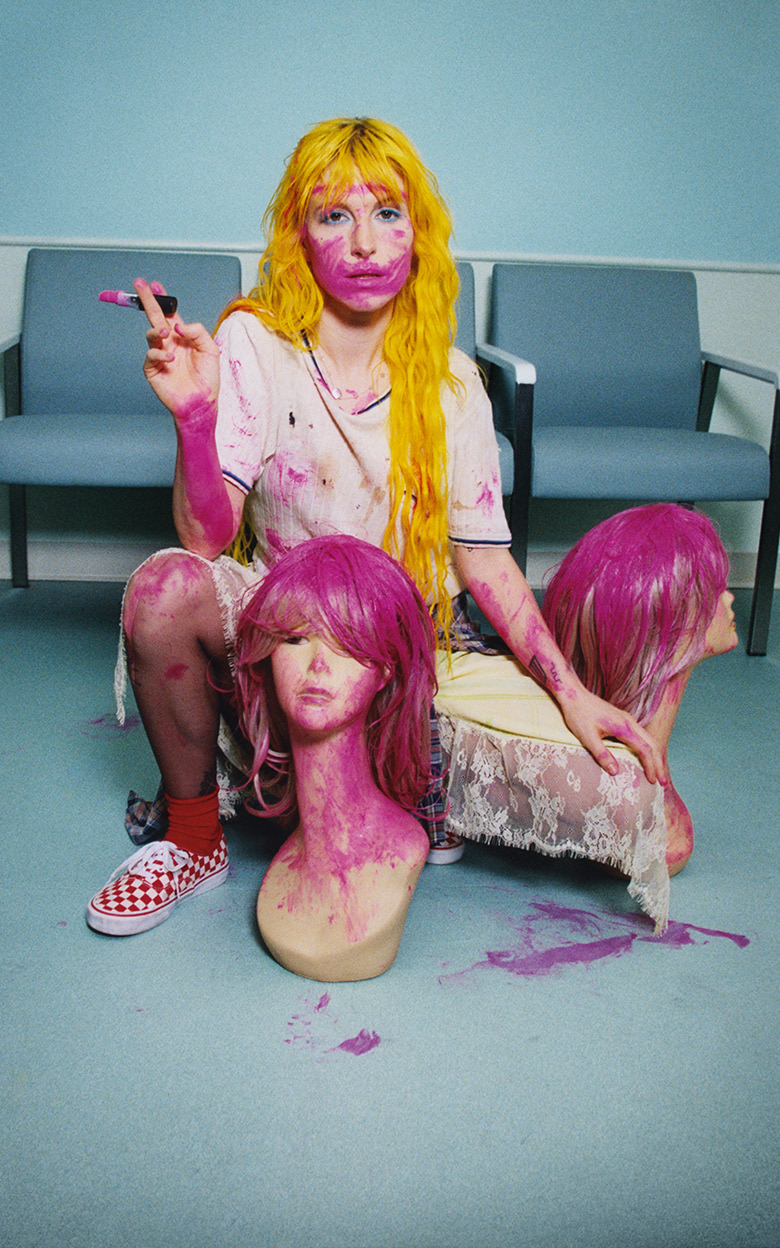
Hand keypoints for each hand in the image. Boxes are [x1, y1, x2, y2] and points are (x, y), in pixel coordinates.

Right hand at [135, 278, 219, 422]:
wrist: (201, 403)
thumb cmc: (207, 378)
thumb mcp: (210, 350)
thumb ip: (197, 332)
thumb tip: (178, 324)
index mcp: (182, 337)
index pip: (170, 314)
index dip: (163, 299)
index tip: (155, 285)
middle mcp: (169, 343)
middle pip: (155, 317)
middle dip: (148, 300)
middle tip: (140, 284)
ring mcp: (160, 355)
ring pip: (151, 334)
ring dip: (156, 329)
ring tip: (166, 332)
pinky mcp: (153, 369)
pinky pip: (151, 355)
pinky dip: (160, 354)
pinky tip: (171, 359)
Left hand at [559, 685, 666, 785]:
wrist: (574, 695)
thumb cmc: (578, 715)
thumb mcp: (587, 737)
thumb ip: (602, 754)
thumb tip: (615, 772)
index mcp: (623, 727)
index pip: (644, 749)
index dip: (650, 766)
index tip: (653, 781)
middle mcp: (629, 722)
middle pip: (652, 744)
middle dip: (659, 763)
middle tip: (663, 782)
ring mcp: (627, 719)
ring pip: (648, 738)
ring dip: (655, 755)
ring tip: (658, 772)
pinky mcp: (622, 719)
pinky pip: (641, 735)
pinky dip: (648, 748)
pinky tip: (645, 757)